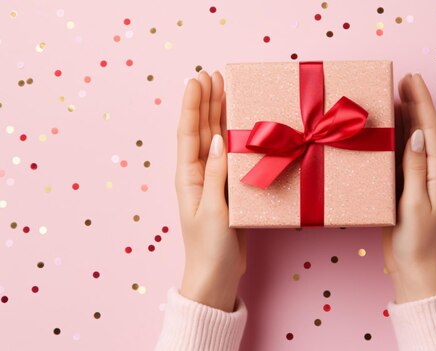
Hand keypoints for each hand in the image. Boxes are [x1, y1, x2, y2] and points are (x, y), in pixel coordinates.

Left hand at [175, 70, 246, 311]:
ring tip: (224, 90)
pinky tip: (239, 125)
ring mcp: (214, 180)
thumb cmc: (210, 247)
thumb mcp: (212, 210)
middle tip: (214, 75)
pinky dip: (234, 138)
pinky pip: (231, 157)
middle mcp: (199, 174)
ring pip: (216, 140)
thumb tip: (220, 140)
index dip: (193, 105)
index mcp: (189, 177)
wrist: (216, 275)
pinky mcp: (228, 189)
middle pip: (202, 130)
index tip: (198, 79)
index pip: (189, 133)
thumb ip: (216, 175)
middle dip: (207, 102)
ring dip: (218, 115)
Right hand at [383, 73, 435, 303]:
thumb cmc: (416, 240)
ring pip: (412, 139)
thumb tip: (418, 133)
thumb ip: (416, 168)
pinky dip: (395, 137)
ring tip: (396, 95)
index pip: (431, 129)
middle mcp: (430, 170)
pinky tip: (389, 128)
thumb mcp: (416, 203)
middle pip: (423, 129)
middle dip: (415, 102)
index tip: (413, 79)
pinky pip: (401, 155)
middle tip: (404, 79)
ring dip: (406, 116)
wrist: (413, 267)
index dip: (422, 102)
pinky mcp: (405, 185)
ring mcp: (418, 177)